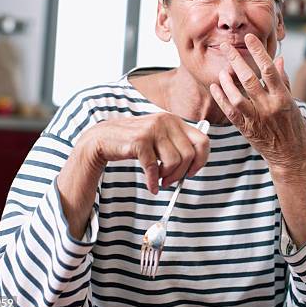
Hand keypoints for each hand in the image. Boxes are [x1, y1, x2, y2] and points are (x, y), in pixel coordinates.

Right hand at [58, 113, 208, 238]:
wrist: (103, 138)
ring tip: (159, 180)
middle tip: (170, 181)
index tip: (192, 172)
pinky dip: (153, 181)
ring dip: (168, 177)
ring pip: (174, 162)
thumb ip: (176, 145)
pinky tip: (151, 186)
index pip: (202, 141)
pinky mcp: (140, 141)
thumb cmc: (134, 142)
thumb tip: (194, 167)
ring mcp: (153, 129)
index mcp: (175, 120)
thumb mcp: (159, 138)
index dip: (201, 160)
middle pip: (189, 155)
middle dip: (181, 174)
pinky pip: (154, 168)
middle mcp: (166, 121)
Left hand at [209, 34, 305, 176]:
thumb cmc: (295, 128)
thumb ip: (283, 81)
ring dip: (227, 81)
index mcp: (283, 99)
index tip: (250, 38)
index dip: (259, 52)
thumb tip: (278, 60)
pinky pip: (230, 112)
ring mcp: (256, 119)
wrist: (291, 157)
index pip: (269, 70)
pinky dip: (221, 98)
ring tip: (222, 70)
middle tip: (226, 46)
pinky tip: (216, 86)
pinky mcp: (246, 129)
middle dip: (236, 61)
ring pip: (237, 96)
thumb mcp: (294, 103)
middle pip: (249, 80)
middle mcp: (269, 108)